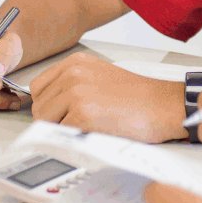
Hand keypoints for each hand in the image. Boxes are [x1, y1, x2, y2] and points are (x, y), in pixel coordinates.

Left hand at [30, 53, 183, 141]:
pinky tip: (95, 132)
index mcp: (75, 63)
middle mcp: (72, 74)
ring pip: (46, 122)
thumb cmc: (138, 97)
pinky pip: (61, 134)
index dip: (47, 106)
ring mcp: (76, 93)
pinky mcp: (83, 114)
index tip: (60, 115)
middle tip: (78, 126)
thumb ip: (72, 85)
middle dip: (53, 120)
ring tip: (89, 127)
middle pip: (39, 106)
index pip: (38, 87)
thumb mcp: (99, 77)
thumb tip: (49, 107)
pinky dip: (75, 139)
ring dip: (63, 130)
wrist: (163, 105)